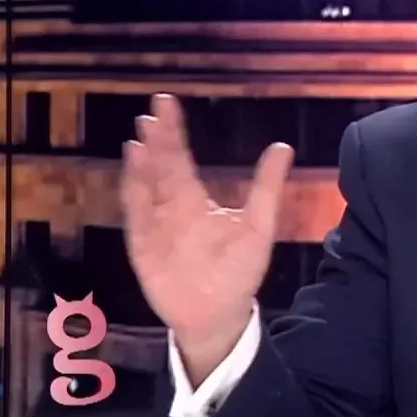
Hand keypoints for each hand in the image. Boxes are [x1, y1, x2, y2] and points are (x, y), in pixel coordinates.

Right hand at [120, 94, 293, 347]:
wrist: (220, 314)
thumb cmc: (238, 271)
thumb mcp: (259, 225)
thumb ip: (267, 187)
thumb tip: (283, 146)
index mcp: (195, 200)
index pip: (180, 158)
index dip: (173, 131)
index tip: (166, 102)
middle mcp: (170, 208)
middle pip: (161, 167)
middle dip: (156, 141)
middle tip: (152, 111)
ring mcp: (155, 227)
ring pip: (145, 187)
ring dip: (142, 163)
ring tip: (141, 136)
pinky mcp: (144, 247)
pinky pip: (136, 216)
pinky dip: (133, 193)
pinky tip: (133, 171)